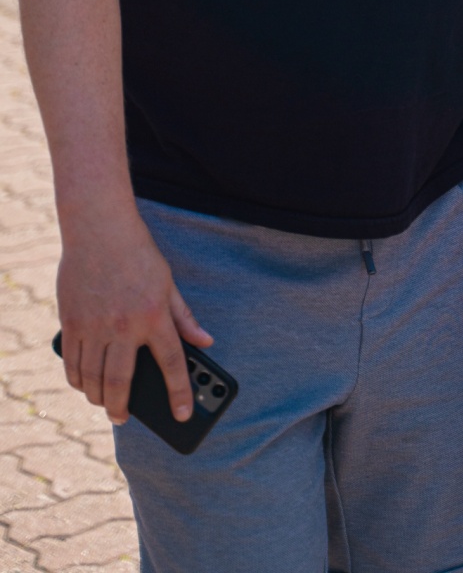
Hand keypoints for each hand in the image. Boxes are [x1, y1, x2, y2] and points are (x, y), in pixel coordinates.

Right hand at [57, 208, 211, 426]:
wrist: (100, 229)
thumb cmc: (138, 255)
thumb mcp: (168, 284)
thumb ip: (184, 317)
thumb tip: (206, 342)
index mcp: (154, 315)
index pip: (172, 364)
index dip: (180, 394)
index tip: (183, 415)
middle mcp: (124, 325)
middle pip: (121, 383)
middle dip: (122, 409)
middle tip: (124, 418)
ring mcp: (94, 325)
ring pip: (92, 379)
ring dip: (97, 399)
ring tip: (104, 404)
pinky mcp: (71, 322)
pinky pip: (72, 363)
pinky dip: (76, 381)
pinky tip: (83, 385)